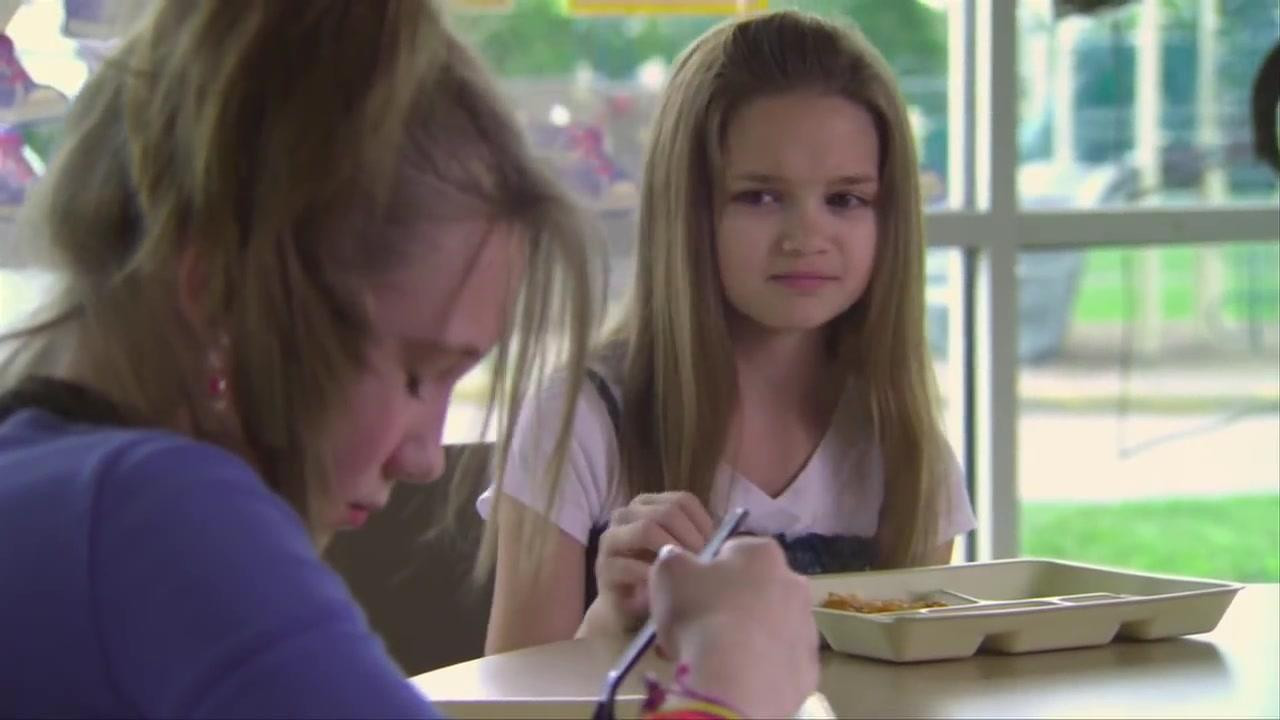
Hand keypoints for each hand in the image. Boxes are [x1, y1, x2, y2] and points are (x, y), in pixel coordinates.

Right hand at [582, 492, 714, 634]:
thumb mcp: (686, 557)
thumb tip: (730, 542)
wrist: (630, 615)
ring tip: (688, 576)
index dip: (704, 523)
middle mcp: (627, 515)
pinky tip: (668, 594)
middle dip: (691, 538)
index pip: (683, 500)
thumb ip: (702, 543)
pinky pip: (631, 564)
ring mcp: (612, 539)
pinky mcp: (604, 568)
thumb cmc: (662, 581)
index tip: (719, 550)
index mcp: (649, 506)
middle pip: (667, 511)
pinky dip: (654, 578)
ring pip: (646, 529)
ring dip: (673, 553)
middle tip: (706, 566)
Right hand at [649, 537, 819, 718]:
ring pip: (771, 626)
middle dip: (734, 605)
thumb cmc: (701, 614)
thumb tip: (677, 557)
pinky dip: (762, 668)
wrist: (734, 682)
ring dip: (749, 636)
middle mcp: (794, 583)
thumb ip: (673, 558)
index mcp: (763, 553)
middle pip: (757, 589)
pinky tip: (738, 680)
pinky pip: (780, 662)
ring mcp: (807, 627)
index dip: (709, 573)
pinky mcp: (809, 667)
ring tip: (716, 661)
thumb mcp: (668, 574)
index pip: (734, 553)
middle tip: (701, 629)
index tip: (692, 595)